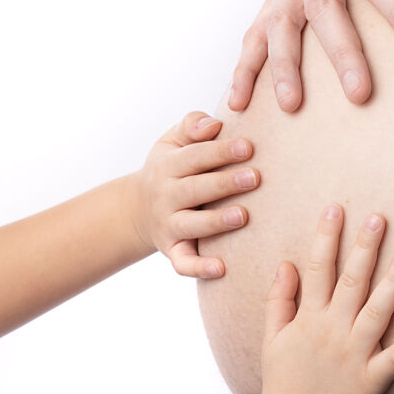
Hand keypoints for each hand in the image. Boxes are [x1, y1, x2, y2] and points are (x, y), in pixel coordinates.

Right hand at [129, 111, 259, 277]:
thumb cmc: (171, 168)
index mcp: (167, 166)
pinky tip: (221, 269)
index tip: (248, 147)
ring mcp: (168, 225)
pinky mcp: (173, 250)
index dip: (219, 151)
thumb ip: (192, 126)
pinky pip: (183, 262)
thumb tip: (213, 124)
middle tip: (255, 177)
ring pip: (191, 225)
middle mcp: (165, 197)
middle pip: (194, 189)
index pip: (194, 157)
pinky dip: (199, 268)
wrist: (139, 208)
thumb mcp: (173, 142)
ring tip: (243, 216)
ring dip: (216, 222)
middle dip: (224, 183)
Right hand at [257, 204, 393, 393]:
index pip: (317, 268)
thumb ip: (278, 299)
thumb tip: (285, 263)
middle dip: (364, 248)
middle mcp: (332, 331)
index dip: (327, 237)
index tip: (336, 208)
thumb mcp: (272, 336)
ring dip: (393, 283)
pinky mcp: (373, 378)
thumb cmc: (282, 379)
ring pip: (377, 312)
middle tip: (380, 217)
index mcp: (308, 319)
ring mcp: (355, 354)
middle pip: (351, 282)